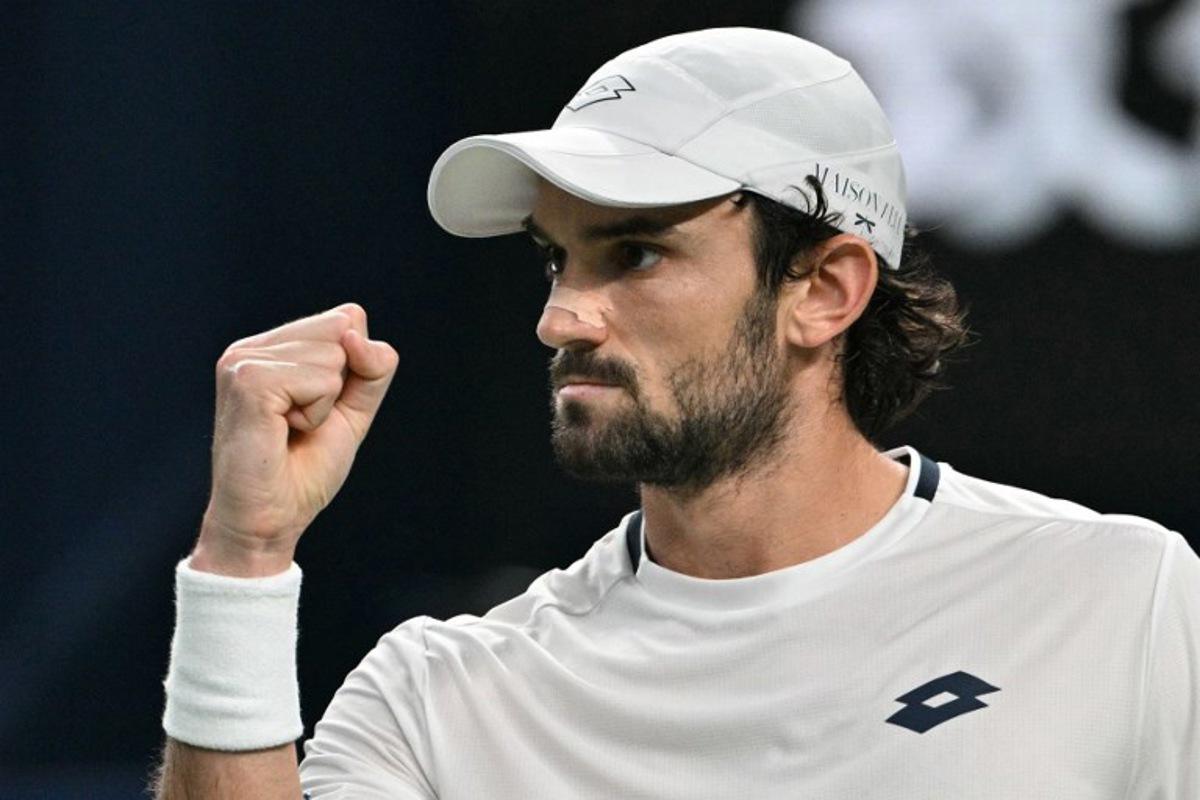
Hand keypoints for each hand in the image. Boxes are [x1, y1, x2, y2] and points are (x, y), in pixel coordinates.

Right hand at [190, 303, 398, 575]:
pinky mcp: (248, 380)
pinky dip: (315, 414)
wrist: (269, 520)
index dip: (354, 367)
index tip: (318, 408)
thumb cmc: (304, 469)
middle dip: (340, 385)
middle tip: (302, 423)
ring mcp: (244, 360)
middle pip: (343, 329)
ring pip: (334, 355)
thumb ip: (373, 367)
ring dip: (324, 405)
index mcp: (272, 347)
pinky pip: (321, 381)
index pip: (347, 318)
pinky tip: (283, 431)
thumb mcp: (353, 410)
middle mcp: (252, 347)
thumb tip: (354, 333)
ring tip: (289, 429)